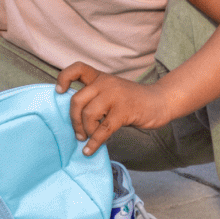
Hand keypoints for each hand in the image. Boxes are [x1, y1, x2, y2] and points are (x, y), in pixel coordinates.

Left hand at [56, 62, 172, 154]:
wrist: (160, 102)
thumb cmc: (133, 101)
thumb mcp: (113, 91)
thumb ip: (96, 97)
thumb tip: (75, 118)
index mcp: (101, 77)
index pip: (78, 69)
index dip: (64, 78)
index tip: (59, 91)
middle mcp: (106, 83)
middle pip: (77, 100)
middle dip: (73, 120)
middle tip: (78, 133)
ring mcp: (115, 96)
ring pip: (88, 115)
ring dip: (86, 131)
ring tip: (89, 139)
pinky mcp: (124, 111)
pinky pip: (102, 129)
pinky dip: (94, 142)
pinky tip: (90, 150)